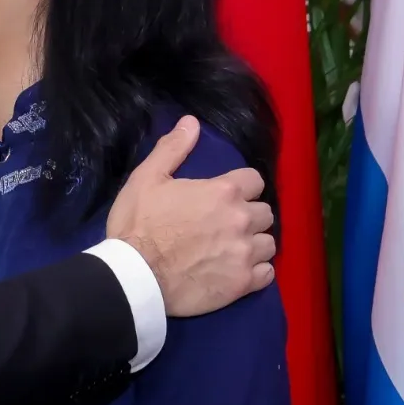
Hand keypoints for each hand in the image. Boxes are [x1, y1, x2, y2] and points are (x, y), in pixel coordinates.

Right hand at [107, 116, 275, 315]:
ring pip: (269, 243)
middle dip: (249, 215)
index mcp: (224, 191)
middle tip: (227, 225)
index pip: (255, 180)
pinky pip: (267, 273)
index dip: (241, 187)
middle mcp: (242, 219)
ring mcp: (245, 253)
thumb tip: (191, 122)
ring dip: (255, 243)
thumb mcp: (147, 179)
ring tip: (234, 250)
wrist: (134, 276)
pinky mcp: (242, 282)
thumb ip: (173, 149)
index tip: (226, 197)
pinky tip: (239, 271)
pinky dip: (257, 271)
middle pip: (265, 212)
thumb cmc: (137, 225)